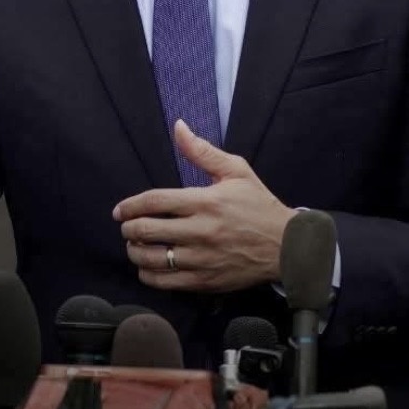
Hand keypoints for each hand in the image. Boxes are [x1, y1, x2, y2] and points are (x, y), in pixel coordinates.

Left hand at [113, 120, 294, 291]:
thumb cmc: (259, 206)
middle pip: (147, 231)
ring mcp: (202, 258)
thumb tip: (178, 126)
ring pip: (152, 260)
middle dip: (128, 229)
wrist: (288, 246)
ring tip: (135, 246)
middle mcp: (201, 231)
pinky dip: (149, 275)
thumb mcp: (236, 171)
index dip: (130, 206)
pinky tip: (149, 267)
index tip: (120, 210)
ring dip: (135, 252)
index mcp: (206, 202)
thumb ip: (202, 151)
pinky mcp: (205, 280)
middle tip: (127, 227)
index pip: (155, 202)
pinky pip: (165, 282)